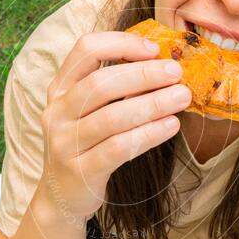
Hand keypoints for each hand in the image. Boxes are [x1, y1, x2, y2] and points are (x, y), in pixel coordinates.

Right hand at [40, 30, 191, 216]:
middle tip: (176, 73)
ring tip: (182, 97)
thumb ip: (113, 87)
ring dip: (152, 104)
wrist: (62, 195)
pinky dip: (148, 134)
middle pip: (100, 83)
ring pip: (111, 117)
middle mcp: (57, 111)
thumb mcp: (88, 110)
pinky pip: (118, 148)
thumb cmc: (86, 144)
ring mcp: (65, 142)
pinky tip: (171, 126)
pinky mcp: (80, 170)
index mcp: (60, 88)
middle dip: (143, 74)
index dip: (121, 43)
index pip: (85, 50)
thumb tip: (163, 64)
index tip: (154, 49)